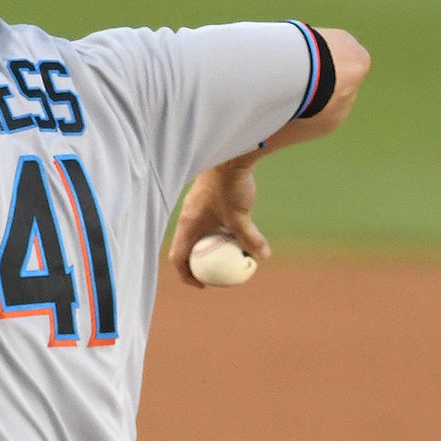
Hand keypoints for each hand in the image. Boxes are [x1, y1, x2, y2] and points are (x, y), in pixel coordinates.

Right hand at [168, 157, 270, 287]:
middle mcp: (188, 217)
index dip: (186, 275)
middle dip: (199, 264)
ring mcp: (195, 207)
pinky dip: (216, 232)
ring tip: (228, 255)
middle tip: (217, 274)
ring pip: (198, 234)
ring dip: (209, 247)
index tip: (203, 284)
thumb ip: (249, 238)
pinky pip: (206, 222)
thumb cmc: (229, 186)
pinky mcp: (204, 198)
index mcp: (188, 225)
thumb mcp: (241, 217)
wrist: (227, 156)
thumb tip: (262, 257)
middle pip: (186, 248)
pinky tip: (235, 231)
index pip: (178, 257)